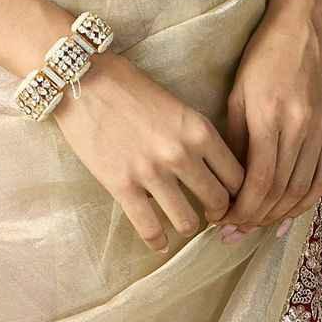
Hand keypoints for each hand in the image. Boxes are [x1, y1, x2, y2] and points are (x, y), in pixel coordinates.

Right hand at [51, 50, 245, 254]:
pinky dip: (157, 241)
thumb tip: (208, 169)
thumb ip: (194, 135)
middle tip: (210, 212)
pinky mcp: (122, 186)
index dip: (238, 191)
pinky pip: (149, 228)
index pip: (237, 175)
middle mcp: (181, 154)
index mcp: (198, 129)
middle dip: (218, 211)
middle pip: (218, 201)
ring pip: (187, 222)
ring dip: (188, 225)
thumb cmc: (129, 85)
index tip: (231, 195)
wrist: (83, 79)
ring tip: (183, 222)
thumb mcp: (176, 105)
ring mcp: (151, 173)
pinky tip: (159, 242)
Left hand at [216, 0, 321, 240]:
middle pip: (280, 192)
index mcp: (270, 116)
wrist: (310, 21)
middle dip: (255, 219)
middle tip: (234, 233)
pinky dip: (306, 201)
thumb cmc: (266, 50)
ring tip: (256, 226)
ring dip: (279, 215)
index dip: (241, 210)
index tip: (223, 221)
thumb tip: (227, 177)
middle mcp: (300, 128)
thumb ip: (235, 135)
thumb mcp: (239, 89)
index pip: (259, 181)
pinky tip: (289, 213)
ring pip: (303, 190)